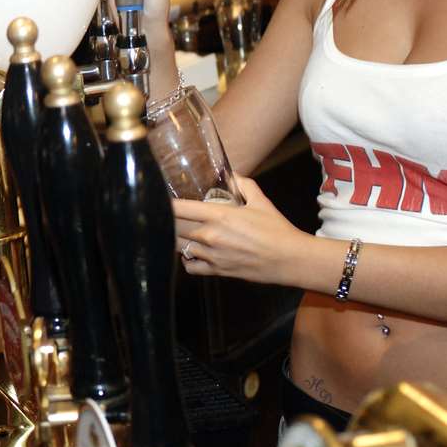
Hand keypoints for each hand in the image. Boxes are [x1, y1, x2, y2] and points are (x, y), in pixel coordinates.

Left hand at [172, 174, 310, 285]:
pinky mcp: (216, 271)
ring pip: (179, 247)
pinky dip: (186, 261)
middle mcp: (210, 236)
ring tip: (178, 232)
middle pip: (173, 228)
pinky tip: (190, 253)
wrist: (289, 259)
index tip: (158, 199)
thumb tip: (232, 175)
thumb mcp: (260, 202)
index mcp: (219, 216)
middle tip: (166, 216)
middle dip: (168, 221)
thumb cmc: (276, 229)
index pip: (179, 208)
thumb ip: (244, 185)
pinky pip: (190, 267)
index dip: (166, 204)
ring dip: (176, 239)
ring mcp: (211, 255)